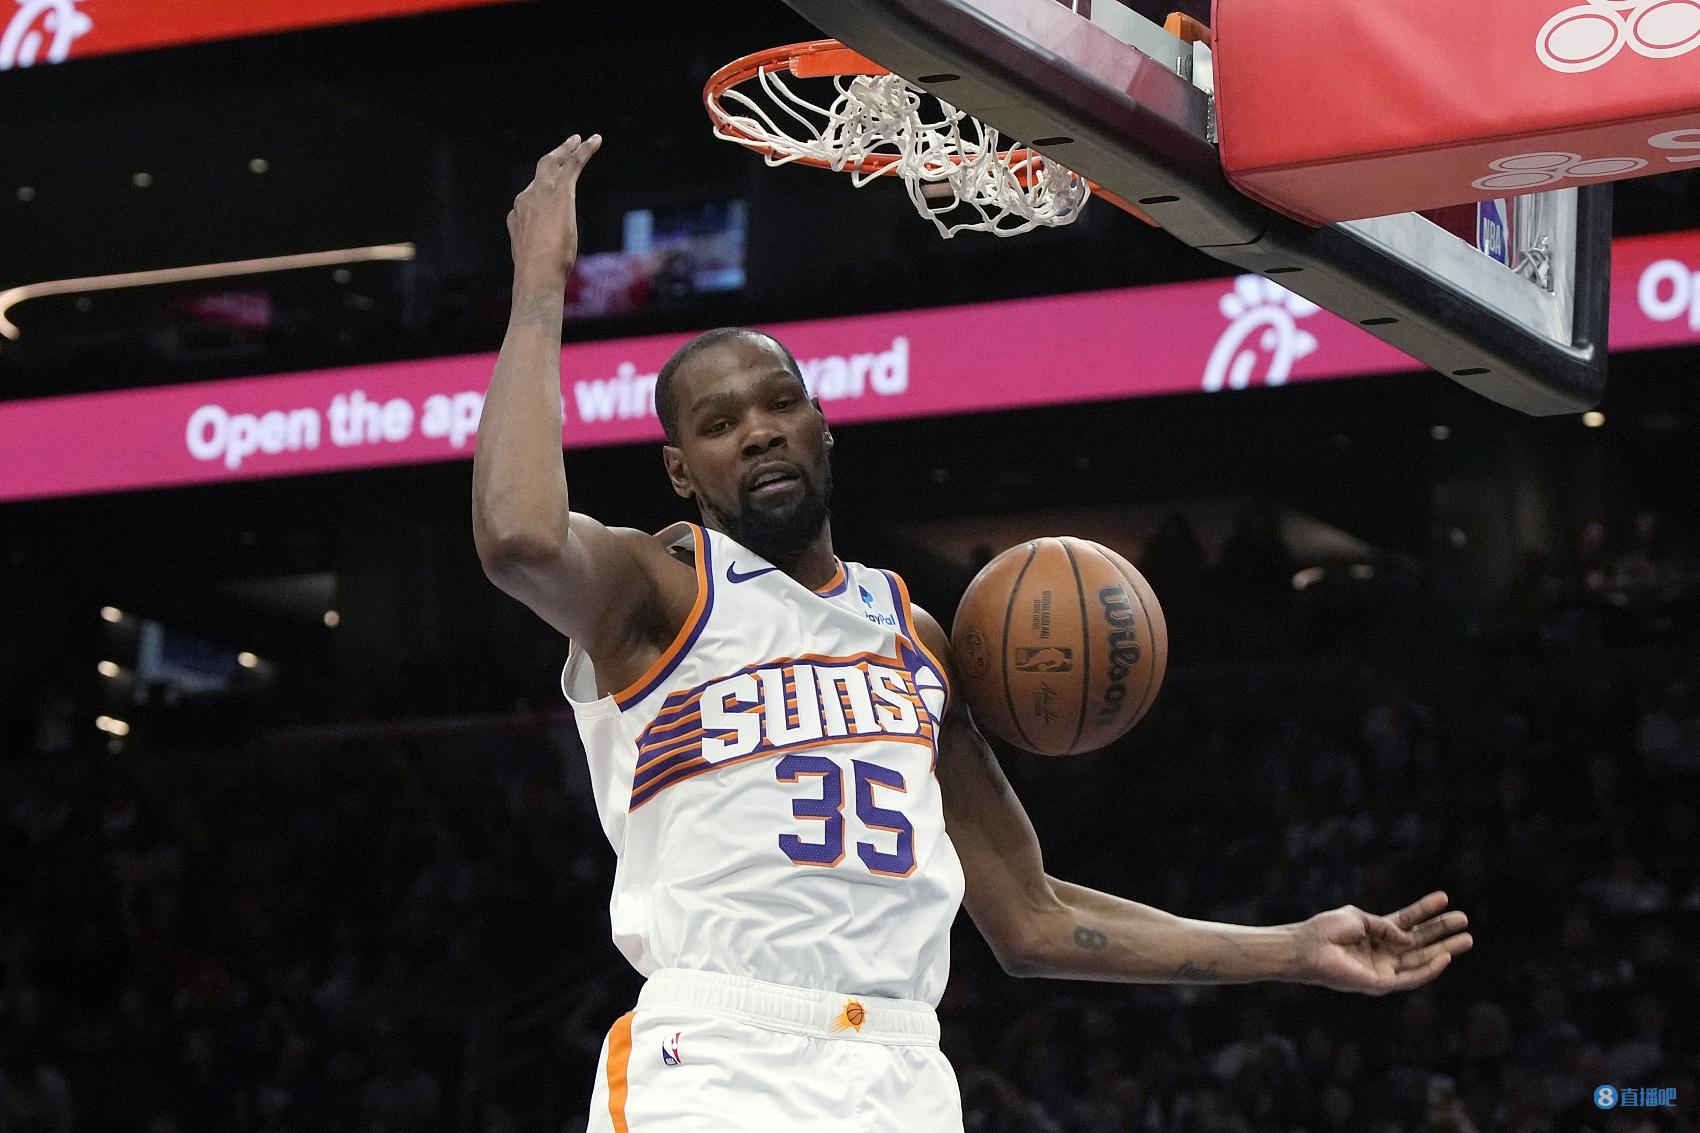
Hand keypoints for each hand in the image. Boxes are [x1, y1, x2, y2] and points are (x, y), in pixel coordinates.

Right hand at [507, 133, 602, 293]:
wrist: (537, 274)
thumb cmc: (539, 275)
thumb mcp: (537, 259)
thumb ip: (539, 248)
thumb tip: (546, 257)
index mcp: (517, 217)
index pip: (531, 198)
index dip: (541, 194)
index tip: (548, 193)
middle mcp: (525, 200)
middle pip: (540, 171)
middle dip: (553, 157)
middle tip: (566, 147)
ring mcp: (540, 193)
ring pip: (555, 163)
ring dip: (568, 150)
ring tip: (581, 140)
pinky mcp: (560, 191)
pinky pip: (572, 165)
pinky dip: (584, 151)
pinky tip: (594, 141)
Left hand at [1295, 890, 1471, 994]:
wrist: (1309, 947)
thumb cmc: (1326, 929)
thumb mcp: (1359, 918)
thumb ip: (1386, 926)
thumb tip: (1409, 937)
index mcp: (1376, 932)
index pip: (1407, 921)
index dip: (1425, 910)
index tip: (1445, 898)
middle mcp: (1383, 951)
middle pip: (1420, 941)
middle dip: (1442, 931)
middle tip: (1465, 921)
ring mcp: (1384, 968)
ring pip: (1421, 960)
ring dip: (1444, 950)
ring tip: (1467, 939)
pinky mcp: (1381, 983)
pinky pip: (1411, 978)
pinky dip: (1429, 970)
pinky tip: (1445, 958)